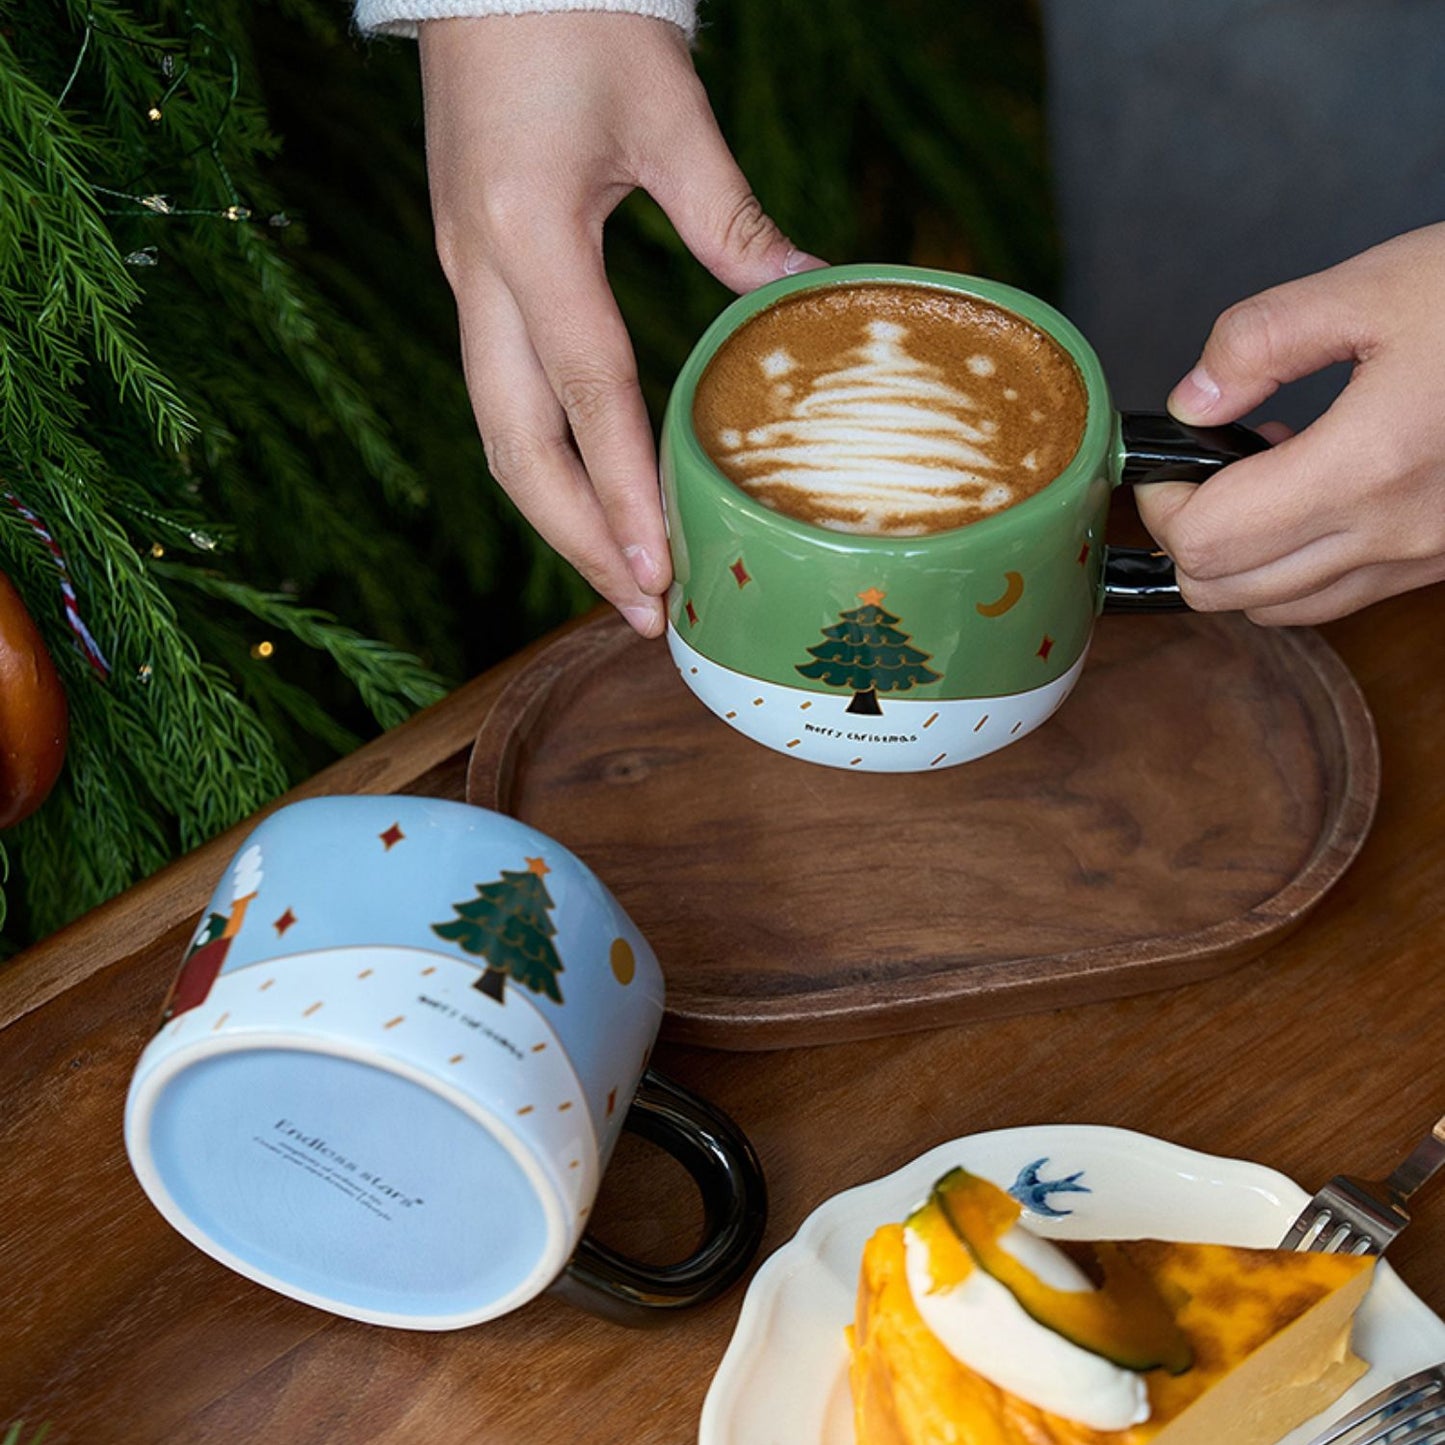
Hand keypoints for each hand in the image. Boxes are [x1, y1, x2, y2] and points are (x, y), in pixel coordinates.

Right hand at [417, 13, 822, 635]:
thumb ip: (736, 220)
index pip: (586, 394)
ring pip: (497, 433)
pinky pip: (501, 396)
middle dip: (578, 538)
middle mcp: (479, 275)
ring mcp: (464, 280)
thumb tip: (813, 290)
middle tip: (644, 612)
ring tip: (624, 579)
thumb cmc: (577, 12)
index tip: (658, 575)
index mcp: (529, 235)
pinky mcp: (472, 276)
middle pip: (514, 447)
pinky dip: (548, 462)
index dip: (623, 492)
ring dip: (558, 516)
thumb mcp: (671, 115)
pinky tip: (595, 497)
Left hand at [1134, 221, 1444, 624]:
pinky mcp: (1442, 561)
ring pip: (1277, 608)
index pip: (1207, 543)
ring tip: (1257, 479)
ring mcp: (1423, 559)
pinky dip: (1294, 567)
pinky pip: (1336, 597)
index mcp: (1367, 468)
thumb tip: (1191, 401)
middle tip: (1196, 473)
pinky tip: (1311, 495)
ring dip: (1239, 560)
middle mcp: (1395, 534)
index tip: (1166, 461)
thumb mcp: (1374, 286)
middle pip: (1225, 593)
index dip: (1162, 505)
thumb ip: (1261, 341)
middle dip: (1186, 537)